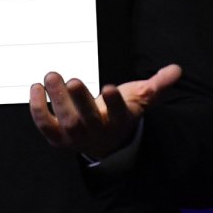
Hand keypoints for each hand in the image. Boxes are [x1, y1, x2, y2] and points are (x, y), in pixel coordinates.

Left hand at [29, 64, 182, 160]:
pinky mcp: (57, 137)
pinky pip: (45, 125)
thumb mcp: (140, 99)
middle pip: (88, 119)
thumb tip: (176, 70)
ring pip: (66, 122)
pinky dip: (37, 109)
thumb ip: (157, 85)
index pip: (119, 113)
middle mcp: (97, 131)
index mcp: (120, 120)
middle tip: (73, 80)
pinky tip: (35, 87)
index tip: (110, 87)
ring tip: (51, 76)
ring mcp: (76, 136)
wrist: (106, 143)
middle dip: (80, 100)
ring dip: (57, 100)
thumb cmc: (121, 113)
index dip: (115, 102)